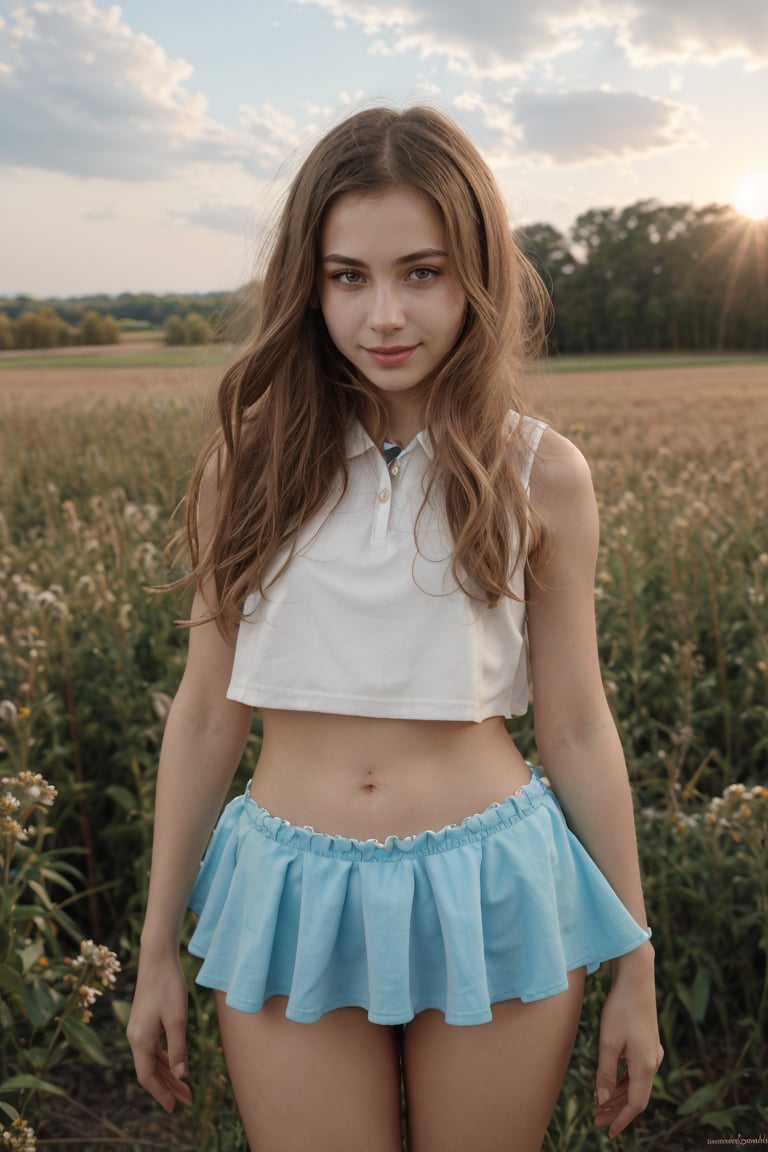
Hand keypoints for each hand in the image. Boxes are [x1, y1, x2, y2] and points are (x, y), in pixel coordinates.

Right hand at [127, 950, 192, 1113]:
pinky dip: (164, 1059)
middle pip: (150, 1070)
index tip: (174, 1107)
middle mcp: (135, 1037)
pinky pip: (153, 1048)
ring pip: (152, 1059)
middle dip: (167, 1086)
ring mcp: (139, 1028)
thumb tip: (181, 1076)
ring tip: (184, 1087)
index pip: (147, 1076)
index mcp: (140, 1040)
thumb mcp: (177, 1019)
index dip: (160, 1093)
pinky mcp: (145, 1020)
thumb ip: (178, 1049)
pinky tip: (175, 1063)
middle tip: (187, 1100)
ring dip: (167, 1073)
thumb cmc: (168, 986)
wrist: (157, 958)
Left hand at [592, 946, 663, 1138]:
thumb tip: (602, 1100)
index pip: (635, 1104)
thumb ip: (605, 1073)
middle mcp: (653, 1062)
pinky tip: (609, 1084)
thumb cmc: (620, 1009)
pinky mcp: (647, 1043)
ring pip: (635, 1084)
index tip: (608, 1132)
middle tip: (595, 1120)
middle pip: (635, 1096)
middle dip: (616, 1110)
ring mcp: (652, 1053)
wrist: (636, 979)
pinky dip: (622, 1081)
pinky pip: (636, 1071)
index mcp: (645, 1066)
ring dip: (617, 1096)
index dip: (621, 1120)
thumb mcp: (608, 1043)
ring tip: (598, 1106)